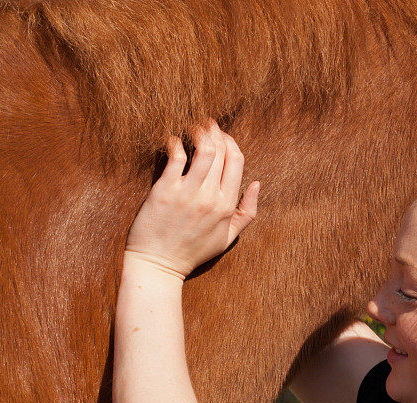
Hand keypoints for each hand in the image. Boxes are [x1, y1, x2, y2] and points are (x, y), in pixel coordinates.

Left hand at [124, 119, 259, 279]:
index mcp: (227, 206)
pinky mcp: (164, 191)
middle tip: (207, 125)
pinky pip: (175, 158)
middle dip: (215, 131)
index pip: (236, 161)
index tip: (222, 136)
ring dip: (199, 131)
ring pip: (202, 149)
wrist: (159, 265)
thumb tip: (257, 184)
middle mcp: (210, 197)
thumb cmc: (192, 252)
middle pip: (221, 151)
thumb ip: (247, 212)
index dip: (231, 142)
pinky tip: (173, 141)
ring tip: (193, 126)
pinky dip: (176, 143)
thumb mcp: (227, 238)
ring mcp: (188, 194)